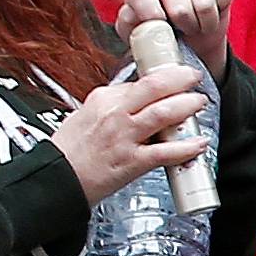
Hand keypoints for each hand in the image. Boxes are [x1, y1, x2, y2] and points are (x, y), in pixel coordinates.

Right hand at [53, 63, 207, 205]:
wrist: (57, 178)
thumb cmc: (69, 151)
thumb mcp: (86, 116)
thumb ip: (112, 108)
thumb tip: (134, 101)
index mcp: (103, 99)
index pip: (139, 81)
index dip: (162, 77)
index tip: (175, 76)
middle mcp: (115, 113)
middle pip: (154, 87)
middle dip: (180, 79)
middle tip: (194, 77)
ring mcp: (124, 137)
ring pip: (163, 113)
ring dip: (186, 106)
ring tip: (199, 103)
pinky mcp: (132, 161)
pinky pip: (165, 152)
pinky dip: (186, 148)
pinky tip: (199, 143)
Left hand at [117, 0, 237, 84]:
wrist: (193, 40)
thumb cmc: (163, 34)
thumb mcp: (140, 35)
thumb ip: (130, 23)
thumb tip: (132, 14)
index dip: (151, 17)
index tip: (161, 29)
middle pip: (179, 8)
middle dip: (184, 28)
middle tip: (182, 29)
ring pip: (204, 4)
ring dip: (203, 24)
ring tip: (196, 24)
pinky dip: (219, 13)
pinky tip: (211, 13)